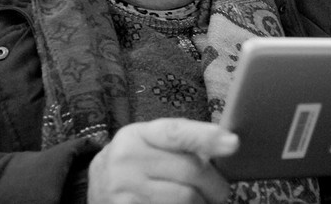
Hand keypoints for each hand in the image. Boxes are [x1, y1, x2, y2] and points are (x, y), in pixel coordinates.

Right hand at [88, 118, 238, 203]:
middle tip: (220, 191)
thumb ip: (184, 141)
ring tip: (201, 201)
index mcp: (137, 136)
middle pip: (191, 171)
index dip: (206, 137)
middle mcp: (127, 162)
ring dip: (203, 203)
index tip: (232, 143)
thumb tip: (227, 144)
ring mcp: (125, 194)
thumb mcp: (150, 142)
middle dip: (215, 184)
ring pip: (186, 199)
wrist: (97, 188)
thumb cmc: (136, 162)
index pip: (175, 133)